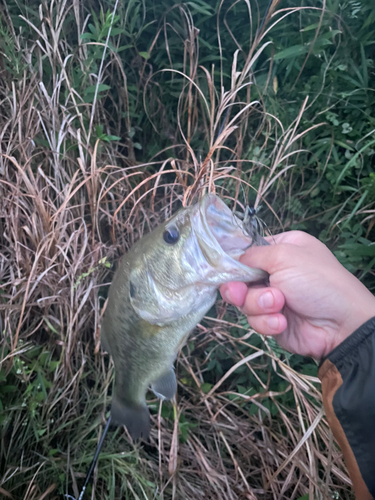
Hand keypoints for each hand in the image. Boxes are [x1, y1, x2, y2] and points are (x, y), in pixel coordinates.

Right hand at [220, 231, 374, 358]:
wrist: (341, 324)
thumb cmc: (317, 281)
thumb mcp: (284, 255)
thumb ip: (252, 255)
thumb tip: (232, 262)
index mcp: (280, 249)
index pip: (246, 252)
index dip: (234, 262)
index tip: (226, 271)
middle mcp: (275, 272)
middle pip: (239, 279)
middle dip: (241, 289)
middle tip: (240, 294)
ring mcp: (273, 298)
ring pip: (244, 302)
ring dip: (259, 305)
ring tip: (279, 305)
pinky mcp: (272, 320)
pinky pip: (255, 321)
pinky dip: (267, 322)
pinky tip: (283, 322)